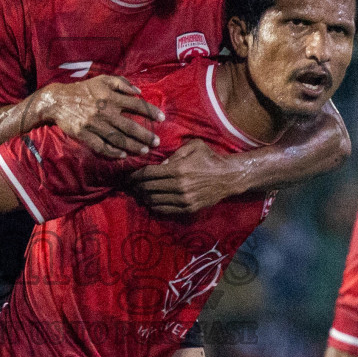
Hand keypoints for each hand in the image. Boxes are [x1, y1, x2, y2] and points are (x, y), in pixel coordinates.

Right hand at [39, 75, 161, 158]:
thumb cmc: (84, 90)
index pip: (136, 105)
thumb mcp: (103, 80)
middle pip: (129, 125)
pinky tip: (122, 155)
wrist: (58, 100)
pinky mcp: (84, 134)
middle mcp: (104, 111)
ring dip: (132, 146)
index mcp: (111, 97)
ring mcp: (94, 124)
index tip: (162, 118)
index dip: (150, 111)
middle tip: (157, 142)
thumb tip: (139, 91)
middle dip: (145, 135)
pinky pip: (101, 146)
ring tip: (144, 151)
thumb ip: (122, 83)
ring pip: (117, 138)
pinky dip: (112, 152)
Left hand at [131, 139, 247, 214]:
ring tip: (138, 193)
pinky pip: (165, 209)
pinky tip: (151, 201)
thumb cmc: (210, 158)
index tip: (128, 176)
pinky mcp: (188, 208)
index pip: (149, 174)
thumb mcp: (194, 146)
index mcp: (178, 169)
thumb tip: (159, 165)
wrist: (229, 177)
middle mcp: (179, 186)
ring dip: (143, 197)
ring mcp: (184, 199)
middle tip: (130, 185)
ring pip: (154, 200)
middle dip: (136, 186)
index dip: (135, 176)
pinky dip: (154, 206)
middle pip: (149, 188)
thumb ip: (175, 154)